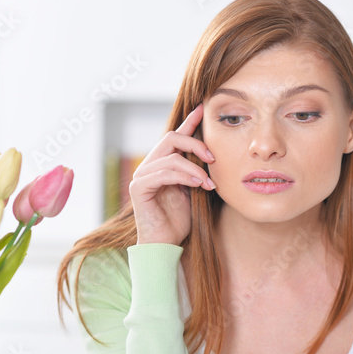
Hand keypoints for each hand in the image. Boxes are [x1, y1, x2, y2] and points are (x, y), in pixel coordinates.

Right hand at [128, 105, 215, 245]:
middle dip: (196, 144)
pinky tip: (197, 185)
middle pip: (171, 138)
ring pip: (170, 157)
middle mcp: (150, 165)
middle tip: (214, 158)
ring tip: (208, 183)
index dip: (189, 121)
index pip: (176, 136)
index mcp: (164, 163)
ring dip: (194, 168)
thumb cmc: (181, 219)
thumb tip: (213, 153)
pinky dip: (183, 176)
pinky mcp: (139, 188)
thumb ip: (198, 170)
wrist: (166, 244)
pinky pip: (163, 173)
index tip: (203, 109)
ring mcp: (142, 175)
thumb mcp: (195, 189)